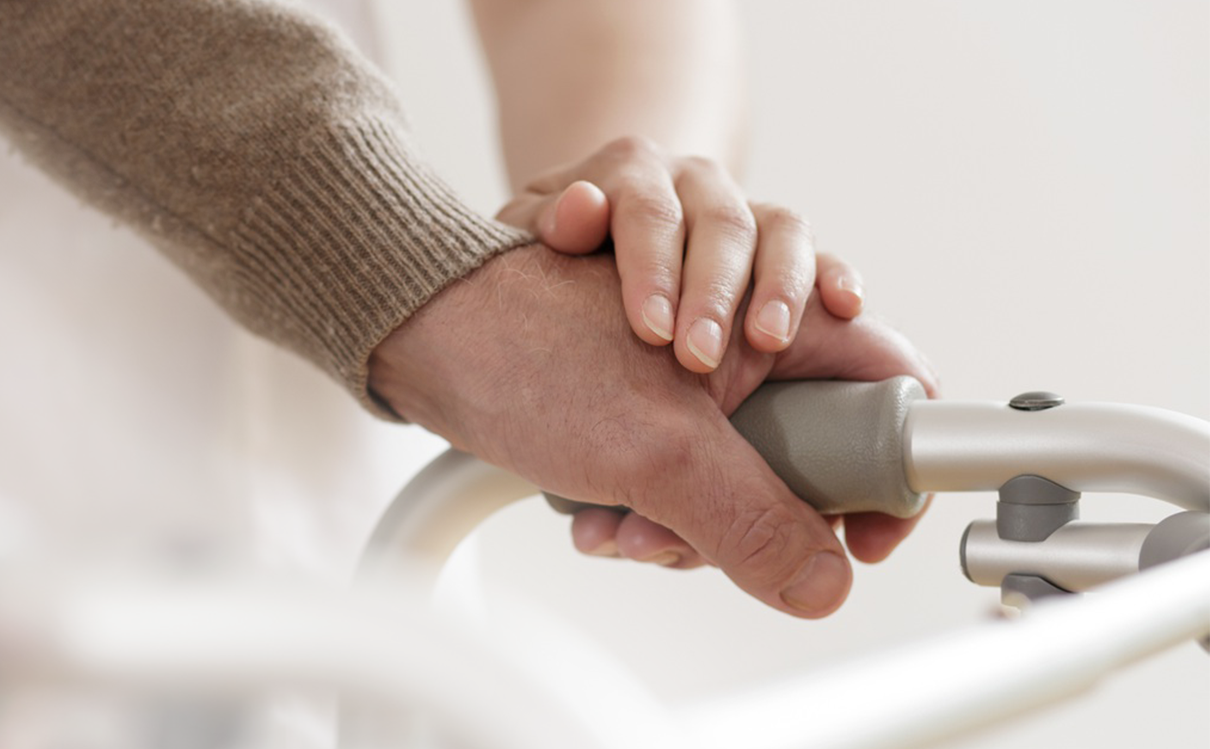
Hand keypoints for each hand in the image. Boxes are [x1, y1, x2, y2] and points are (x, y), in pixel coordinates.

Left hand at [370, 244, 937, 617]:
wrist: (414, 327)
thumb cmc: (518, 340)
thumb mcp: (653, 442)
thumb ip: (750, 513)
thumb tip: (825, 582)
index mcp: (771, 307)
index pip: (884, 377)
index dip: (891, 462)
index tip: (866, 533)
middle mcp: (744, 335)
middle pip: (810, 451)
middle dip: (754, 515)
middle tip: (692, 539)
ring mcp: (694, 376)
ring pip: (738, 480)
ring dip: (683, 526)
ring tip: (619, 528)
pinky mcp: (647, 411)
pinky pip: (678, 484)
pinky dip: (644, 514)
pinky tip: (593, 518)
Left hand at [495, 137, 864, 368]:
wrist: (598, 226)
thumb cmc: (556, 248)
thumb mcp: (530, 232)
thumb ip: (546, 222)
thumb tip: (580, 208)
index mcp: (631, 172)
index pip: (646, 211)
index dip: (651, 268)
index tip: (648, 329)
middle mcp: (695, 183)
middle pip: (719, 225)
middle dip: (713, 294)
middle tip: (699, 359)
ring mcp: (743, 211)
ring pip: (780, 230)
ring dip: (781, 286)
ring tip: (769, 341)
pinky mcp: (780, 245)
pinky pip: (818, 251)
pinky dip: (834, 276)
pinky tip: (846, 309)